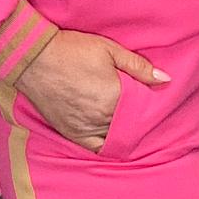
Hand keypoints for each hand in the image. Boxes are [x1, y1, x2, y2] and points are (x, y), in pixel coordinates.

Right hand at [14, 28, 170, 151]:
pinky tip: (111, 136)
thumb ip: (139, 67)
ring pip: (114, 138)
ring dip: (123, 131)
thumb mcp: (109, 50)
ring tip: (126, 120)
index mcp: (114, 98)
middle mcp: (101, 118)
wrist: (34, 57)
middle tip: (141, 109)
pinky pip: (95, 147)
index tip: (153, 98)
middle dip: (137, 118)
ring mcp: (85, 128)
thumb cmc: (71, 50)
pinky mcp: (71, 132)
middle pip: (130, 125)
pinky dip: (106, 144)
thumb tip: (165, 79)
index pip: (143, 110)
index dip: (150, 105)